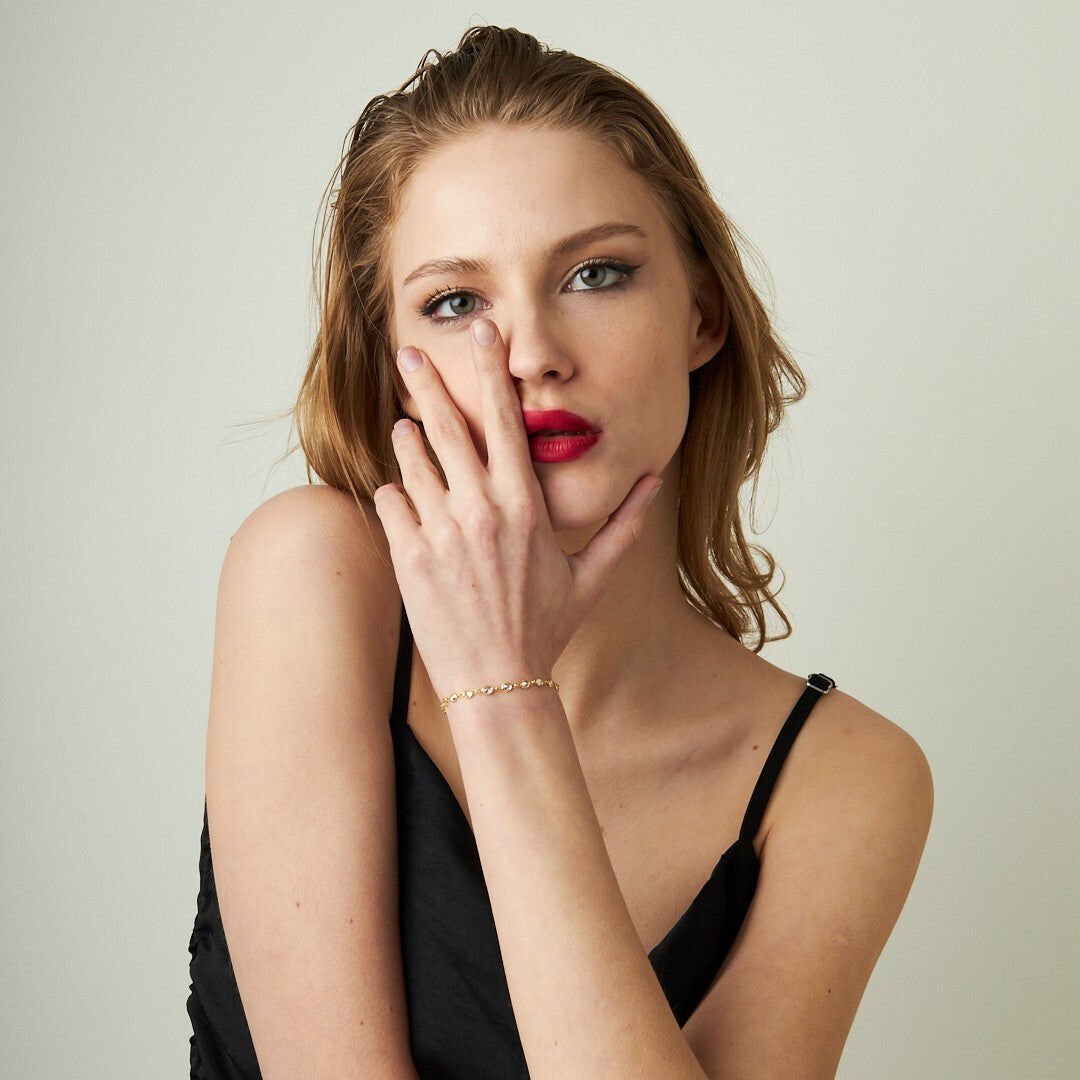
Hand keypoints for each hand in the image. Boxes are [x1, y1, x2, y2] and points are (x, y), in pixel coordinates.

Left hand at [372, 317, 662, 707]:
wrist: (498, 683)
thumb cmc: (545, 628)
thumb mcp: (591, 575)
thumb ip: (625, 524)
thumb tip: (655, 482)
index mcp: (525, 505)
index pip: (506, 420)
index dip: (490, 371)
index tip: (480, 332)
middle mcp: (480, 509)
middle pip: (446, 426)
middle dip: (427, 382)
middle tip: (408, 350)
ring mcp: (439, 531)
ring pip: (411, 460)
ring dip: (407, 438)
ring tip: (405, 426)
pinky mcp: (408, 556)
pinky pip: (390, 502)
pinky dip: (395, 495)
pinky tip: (406, 500)